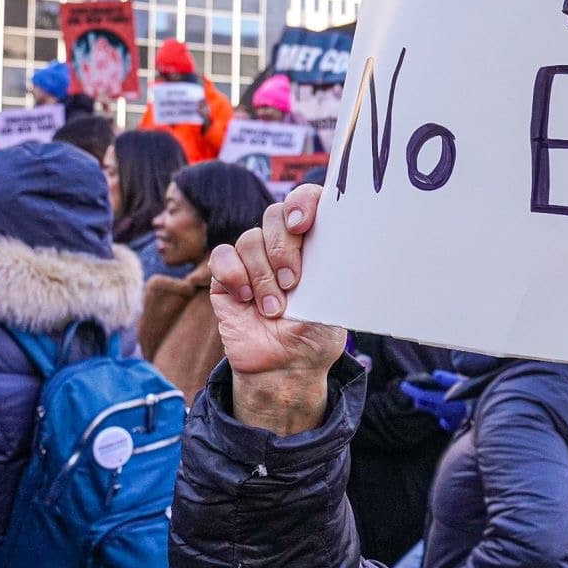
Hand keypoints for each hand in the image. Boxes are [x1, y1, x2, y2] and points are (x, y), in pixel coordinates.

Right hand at [208, 184, 344, 433]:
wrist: (286, 367)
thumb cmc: (316, 333)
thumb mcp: (335, 300)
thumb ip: (333, 267)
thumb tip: (345, 242)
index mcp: (314, 242)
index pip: (308, 200)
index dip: (303, 201)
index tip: (303, 224)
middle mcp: (283, 244)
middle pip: (274, 214)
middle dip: (283, 247)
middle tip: (292, 282)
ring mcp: (253, 258)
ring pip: (250, 239)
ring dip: (262, 275)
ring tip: (274, 308)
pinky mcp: (226, 276)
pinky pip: (222, 256)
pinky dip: (234, 275)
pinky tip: (246, 298)